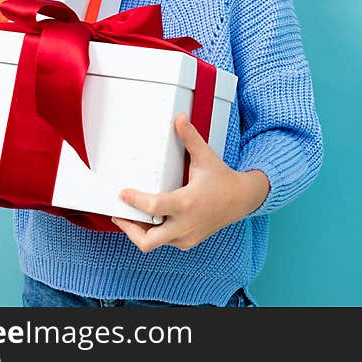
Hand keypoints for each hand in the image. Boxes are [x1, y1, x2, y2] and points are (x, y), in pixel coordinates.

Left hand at [111, 112, 269, 252]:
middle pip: (147, 240)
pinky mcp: (188, 242)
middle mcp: (185, 224)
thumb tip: (180, 119)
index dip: (134, 201)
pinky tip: (149, 220)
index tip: (122, 193)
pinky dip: (154, 233)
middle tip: (119, 214)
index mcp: (187, 203)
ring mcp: (186, 236)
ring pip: (153, 243)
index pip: (153, 207)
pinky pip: (164, 242)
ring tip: (130, 216)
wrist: (242, 200)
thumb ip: (190, 138)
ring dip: (140, 231)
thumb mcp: (205, 157)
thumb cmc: (222, 180)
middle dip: (129, 229)